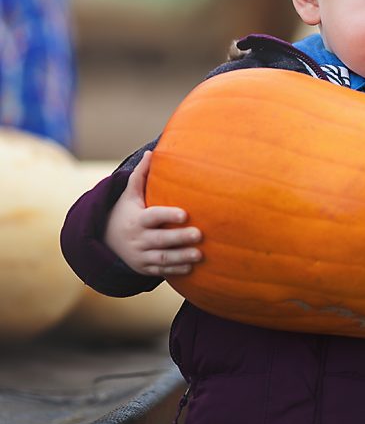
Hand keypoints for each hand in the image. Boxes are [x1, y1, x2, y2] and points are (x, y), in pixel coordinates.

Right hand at [104, 150, 202, 276]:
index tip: (185, 214)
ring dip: (181, 257)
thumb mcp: (129, 195)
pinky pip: (161, 271)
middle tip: (199, 234)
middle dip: (179, 239)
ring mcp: (140, 256)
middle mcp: (138, 239)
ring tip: (200, 254)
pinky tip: (192, 267)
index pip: (153, 217)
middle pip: (160, 240)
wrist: (106, 241)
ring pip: (162, 259)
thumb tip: (150, 152)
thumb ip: (140, 176)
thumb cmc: (125, 212)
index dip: (168, 215)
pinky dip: (176, 270)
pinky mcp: (144, 269)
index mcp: (136, 219)